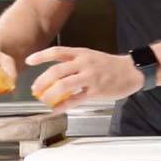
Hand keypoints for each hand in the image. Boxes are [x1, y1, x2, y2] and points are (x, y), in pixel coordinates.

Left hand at [27, 47, 143, 112]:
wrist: (132, 71)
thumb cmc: (110, 65)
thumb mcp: (91, 56)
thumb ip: (74, 63)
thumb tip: (53, 74)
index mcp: (82, 53)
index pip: (57, 51)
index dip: (41, 56)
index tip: (29, 61)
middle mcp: (84, 63)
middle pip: (57, 70)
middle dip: (42, 81)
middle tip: (34, 89)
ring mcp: (90, 77)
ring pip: (64, 85)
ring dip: (50, 94)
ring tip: (43, 100)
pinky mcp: (96, 91)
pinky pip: (75, 100)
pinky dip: (63, 106)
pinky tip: (56, 109)